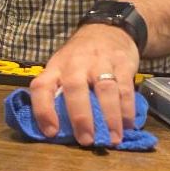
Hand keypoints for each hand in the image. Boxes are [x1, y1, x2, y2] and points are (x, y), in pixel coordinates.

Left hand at [28, 24, 138, 145]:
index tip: (51, 133)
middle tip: (86, 140)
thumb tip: (58, 133)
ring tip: (113, 139)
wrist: (108, 30)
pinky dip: (127, 109)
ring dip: (110, 117)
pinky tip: (127, 125)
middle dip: (80, 117)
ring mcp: (100, 62)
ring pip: (105, 89)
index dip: (43, 110)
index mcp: (55, 68)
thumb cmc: (79, 59)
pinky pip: (125, 88)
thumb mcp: (61, 68)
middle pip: (75, 88)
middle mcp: (75, 64)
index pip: (42, 87)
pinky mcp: (123, 63)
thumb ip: (58, 94)